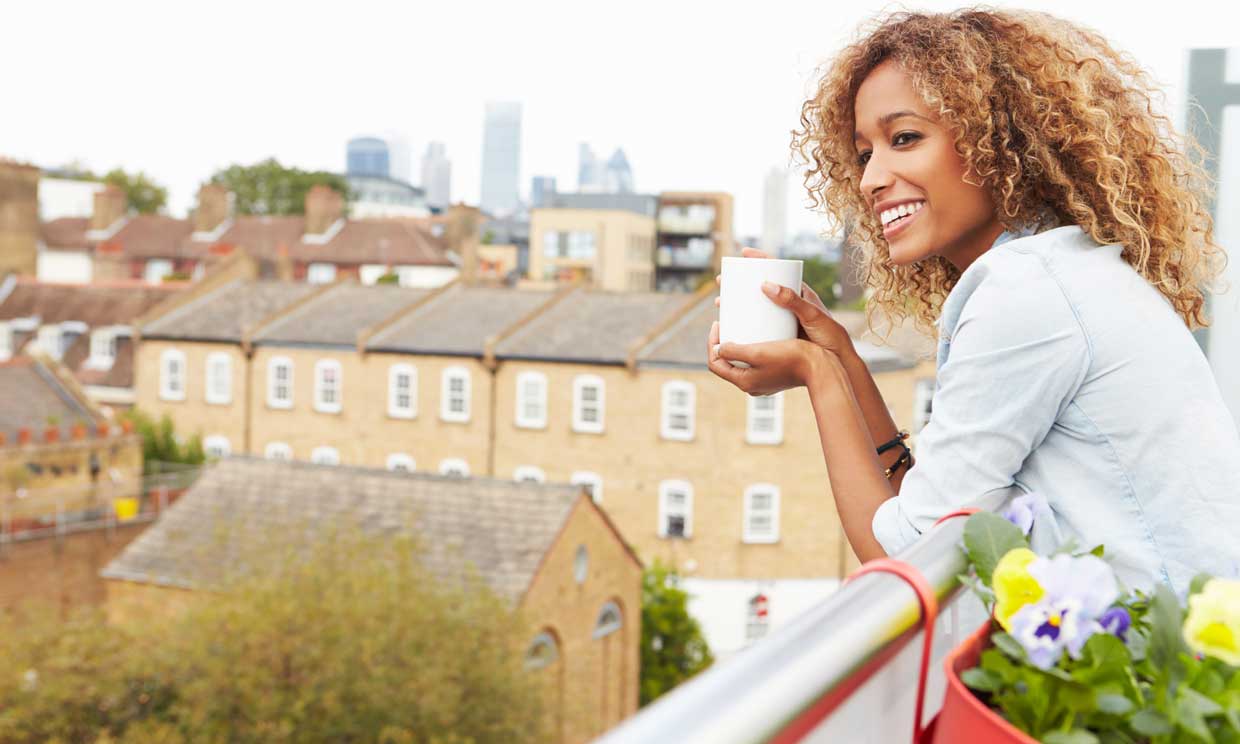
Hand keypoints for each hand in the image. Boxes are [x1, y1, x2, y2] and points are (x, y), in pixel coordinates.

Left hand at [707, 320, 823, 395]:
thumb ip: (735, 351)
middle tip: (727, 323)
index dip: (711, 342)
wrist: (822, 369)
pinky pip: (756, 362)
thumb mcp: (758, 352)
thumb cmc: (792, 358)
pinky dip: (752, 349)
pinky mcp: (775, 375)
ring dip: (738, 345)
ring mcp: (763, 382)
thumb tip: (718, 349)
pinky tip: (759, 335)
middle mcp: (751, 385)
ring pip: (742, 362)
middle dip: (723, 342)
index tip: (717, 323)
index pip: (715, 363)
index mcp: (743, 381)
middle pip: (727, 363)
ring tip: (741, 327)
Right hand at [715, 247, 855, 359]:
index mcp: (798, 292)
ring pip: (756, 306)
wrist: (837, 360)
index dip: (760, 259)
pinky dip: (745, 322)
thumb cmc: (830, 334)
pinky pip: (759, 324)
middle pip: (760, 287)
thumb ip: (792, 300)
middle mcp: (788, 303)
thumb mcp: (812, 315)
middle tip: (722, 282)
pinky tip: (732, 327)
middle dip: (740, 283)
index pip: (778, 269)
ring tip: (721, 304)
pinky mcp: (780, 333)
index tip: (744, 253)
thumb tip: (765, 285)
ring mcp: (783, 318)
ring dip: (738, 303)